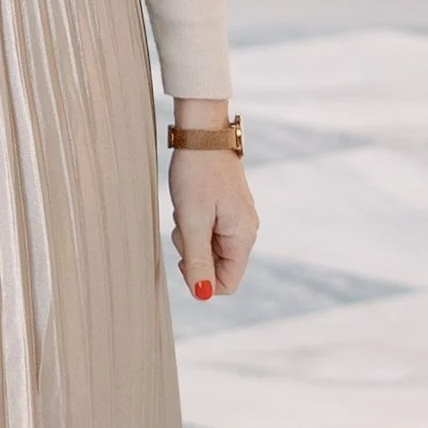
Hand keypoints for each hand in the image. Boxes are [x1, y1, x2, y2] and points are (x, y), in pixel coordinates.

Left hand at [167, 99, 257, 303]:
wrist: (201, 133)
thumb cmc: (197, 174)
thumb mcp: (192, 220)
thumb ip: (198, 259)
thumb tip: (202, 294)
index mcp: (243, 236)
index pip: (227, 283)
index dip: (202, 280)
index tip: (183, 259)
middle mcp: (245, 230)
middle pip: (217, 266)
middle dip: (194, 254)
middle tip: (182, 227)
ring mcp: (236, 219)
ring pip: (209, 248)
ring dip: (190, 237)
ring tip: (185, 210)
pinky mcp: (225, 208)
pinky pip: (207, 231)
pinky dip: (193, 223)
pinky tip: (188, 203)